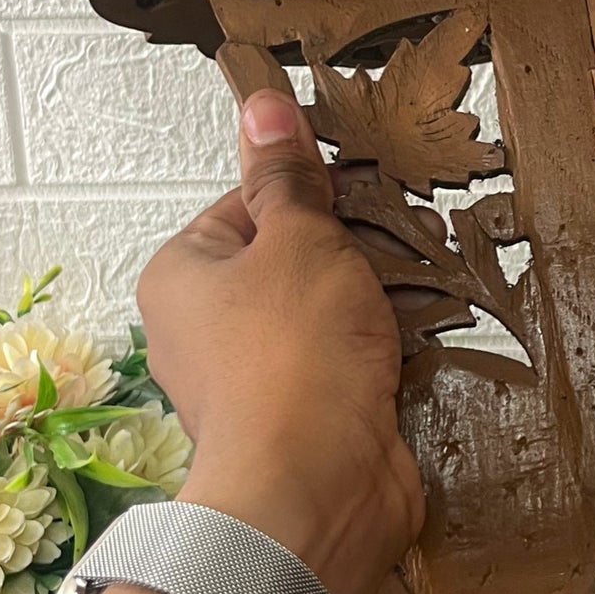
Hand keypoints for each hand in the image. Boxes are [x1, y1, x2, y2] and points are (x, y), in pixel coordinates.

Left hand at [137, 87, 423, 593]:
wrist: (315, 489)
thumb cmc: (292, 357)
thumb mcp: (299, 240)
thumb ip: (287, 177)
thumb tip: (260, 104)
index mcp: (180, 277)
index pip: (244, 208)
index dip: (307, 200)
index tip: (356, 202)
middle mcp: (199, 332)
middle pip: (284, 266)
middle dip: (347, 256)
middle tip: (398, 244)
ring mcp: (248, 385)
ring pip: (318, 321)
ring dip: (369, 310)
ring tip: (414, 297)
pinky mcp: (297, 426)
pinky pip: (339, 372)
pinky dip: (376, 361)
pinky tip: (412, 352)